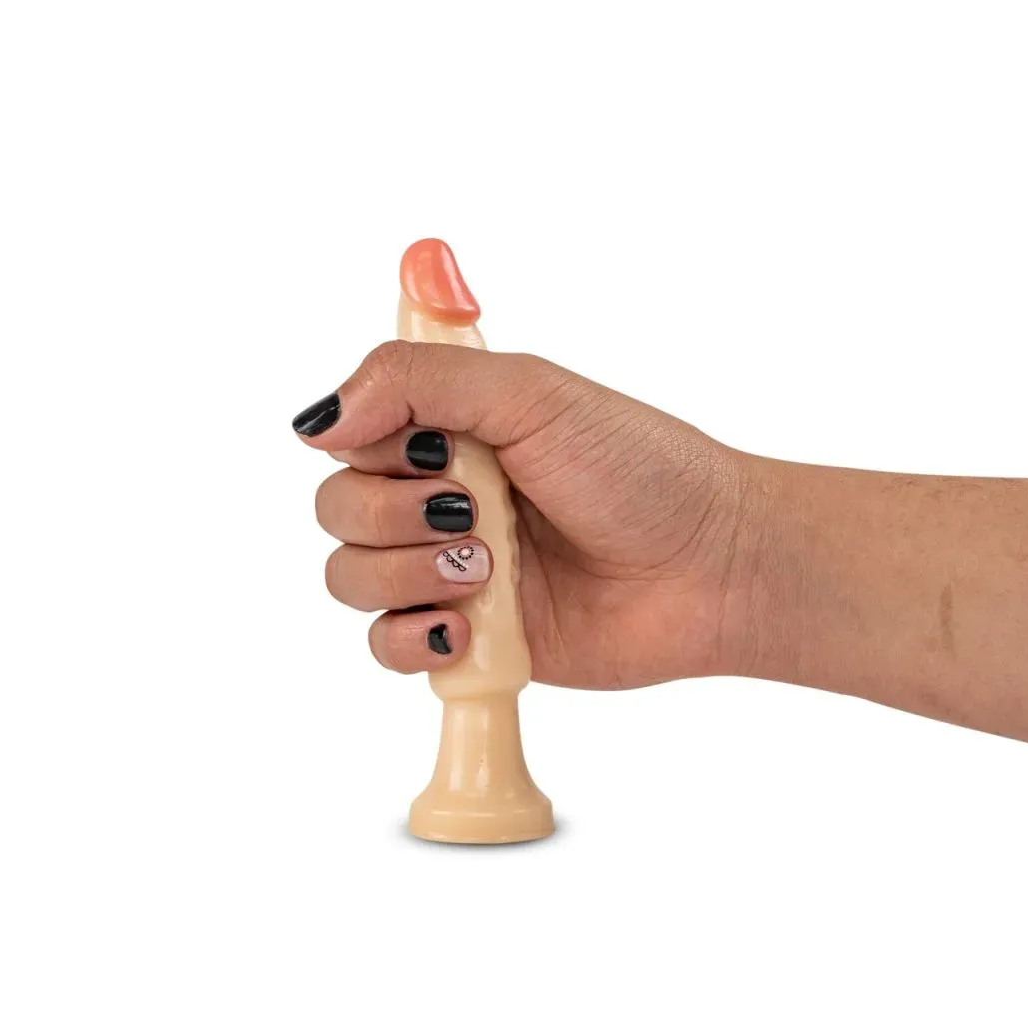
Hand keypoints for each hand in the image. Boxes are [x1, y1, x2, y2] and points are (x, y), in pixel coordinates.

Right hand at [293, 340, 766, 688]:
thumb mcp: (530, 393)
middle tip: (472, 514)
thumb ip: (418, 381)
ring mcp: (447, 571)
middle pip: (338, 510)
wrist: (709, 568)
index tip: (434, 450)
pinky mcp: (466, 638)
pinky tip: (464, 627)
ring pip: (350, 577)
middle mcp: (438, 497)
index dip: (372, 447)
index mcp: (449, 430)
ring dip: (406, 573)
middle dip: (395, 515)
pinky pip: (386, 646)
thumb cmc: (640, 470)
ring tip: (487, 569)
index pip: (350, 435)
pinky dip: (411, 638)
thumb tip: (318, 420)